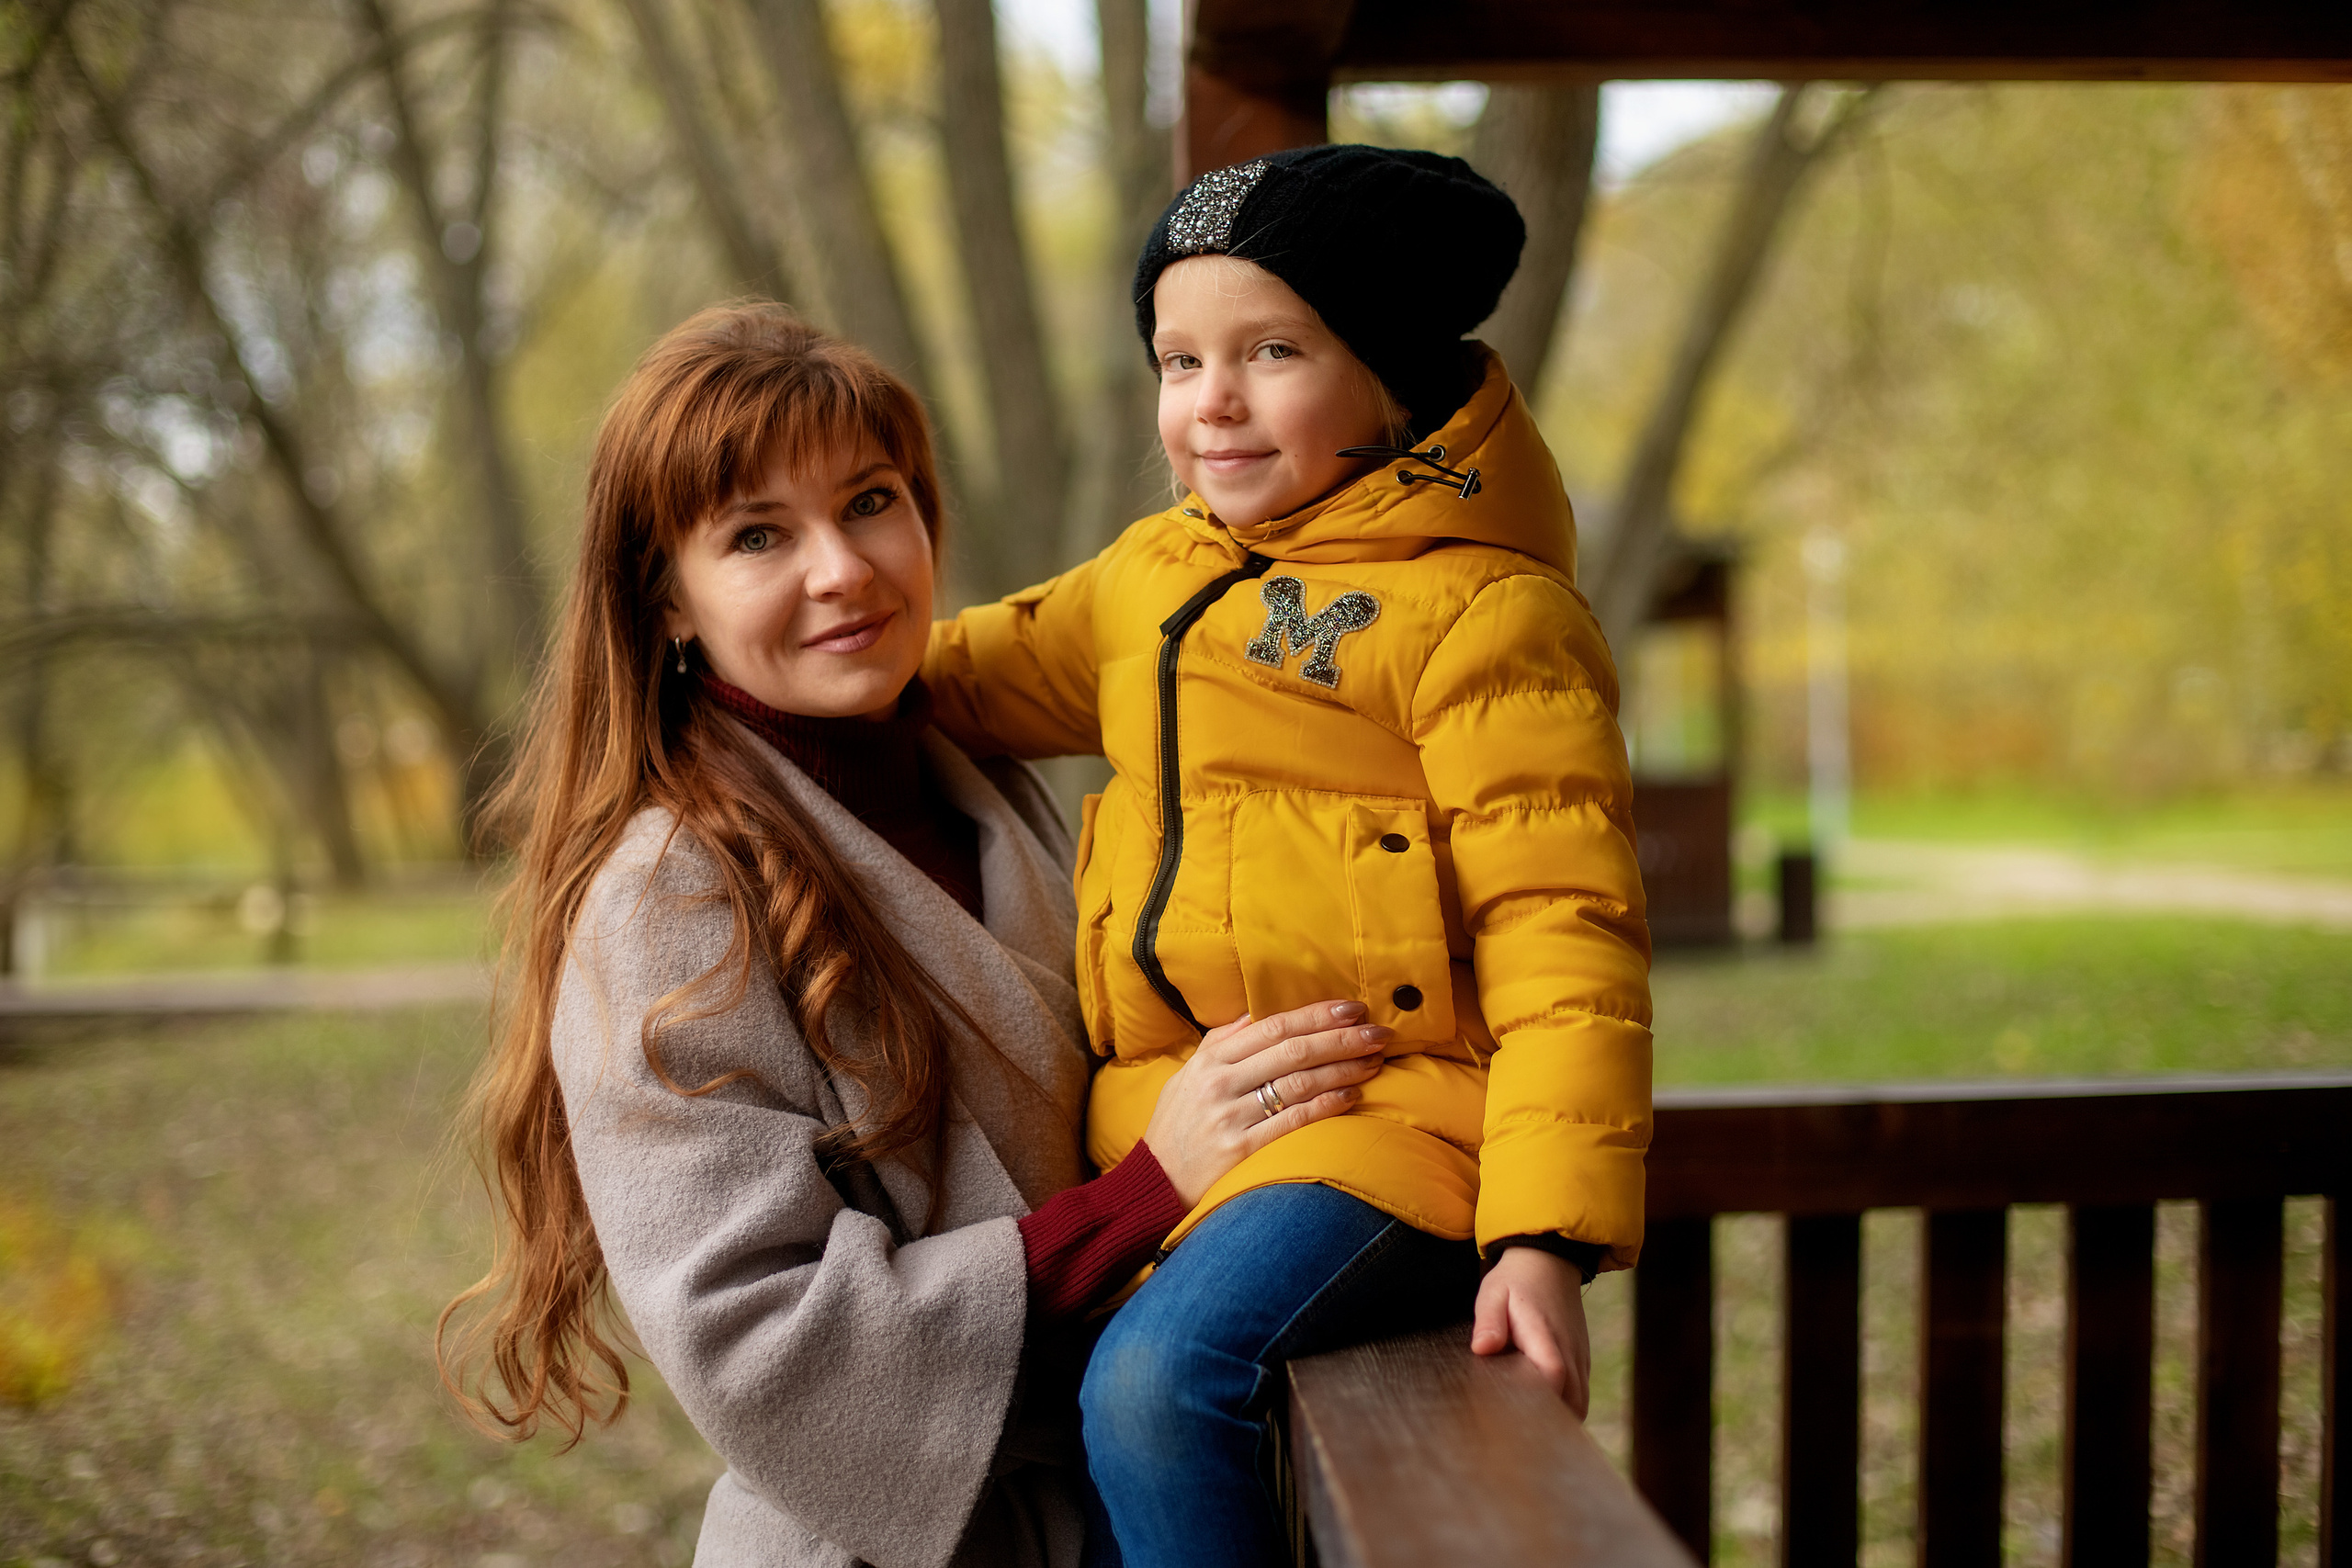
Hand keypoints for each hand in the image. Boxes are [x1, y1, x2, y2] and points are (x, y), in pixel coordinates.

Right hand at [1140, 1001, 1389, 1206]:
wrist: (1153, 1184)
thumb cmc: (1177, 1127)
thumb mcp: (1187, 1076)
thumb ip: (1218, 1044)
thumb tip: (1251, 1014)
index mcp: (1211, 1060)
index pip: (1272, 1027)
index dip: (1316, 1015)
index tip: (1352, 1008)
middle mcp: (1220, 1083)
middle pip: (1293, 1051)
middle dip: (1341, 1039)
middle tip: (1379, 1033)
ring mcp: (1231, 1117)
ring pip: (1299, 1083)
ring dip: (1343, 1069)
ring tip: (1374, 1062)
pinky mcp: (1241, 1151)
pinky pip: (1293, 1122)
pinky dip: (1326, 1106)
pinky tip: (1352, 1096)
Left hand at [1471, 1246, 1591, 1416]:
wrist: (1549, 1262)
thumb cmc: (1516, 1280)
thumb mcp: (1493, 1293)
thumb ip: (1488, 1321)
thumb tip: (1482, 1348)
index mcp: (1545, 1336)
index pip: (1555, 1375)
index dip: (1540, 1400)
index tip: (1517, 1414)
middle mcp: (1569, 1350)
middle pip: (1574, 1401)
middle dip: (1550, 1422)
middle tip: (1519, 1432)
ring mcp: (1579, 1356)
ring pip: (1581, 1402)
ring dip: (1561, 1417)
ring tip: (1530, 1426)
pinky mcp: (1582, 1359)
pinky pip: (1582, 1393)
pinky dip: (1568, 1407)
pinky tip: (1544, 1412)